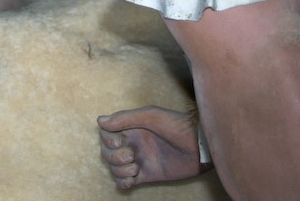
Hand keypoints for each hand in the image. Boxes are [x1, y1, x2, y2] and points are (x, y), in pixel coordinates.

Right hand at [97, 106, 211, 189]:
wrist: (199, 147)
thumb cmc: (177, 126)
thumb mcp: (151, 116)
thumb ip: (126, 118)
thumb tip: (100, 121)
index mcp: (131, 128)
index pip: (106, 134)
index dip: (107, 139)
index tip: (119, 141)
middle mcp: (132, 144)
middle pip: (107, 152)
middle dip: (114, 156)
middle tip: (131, 155)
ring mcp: (139, 160)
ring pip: (115, 168)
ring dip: (119, 170)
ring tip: (135, 168)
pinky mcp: (146, 175)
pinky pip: (125, 182)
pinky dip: (123, 183)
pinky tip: (132, 179)